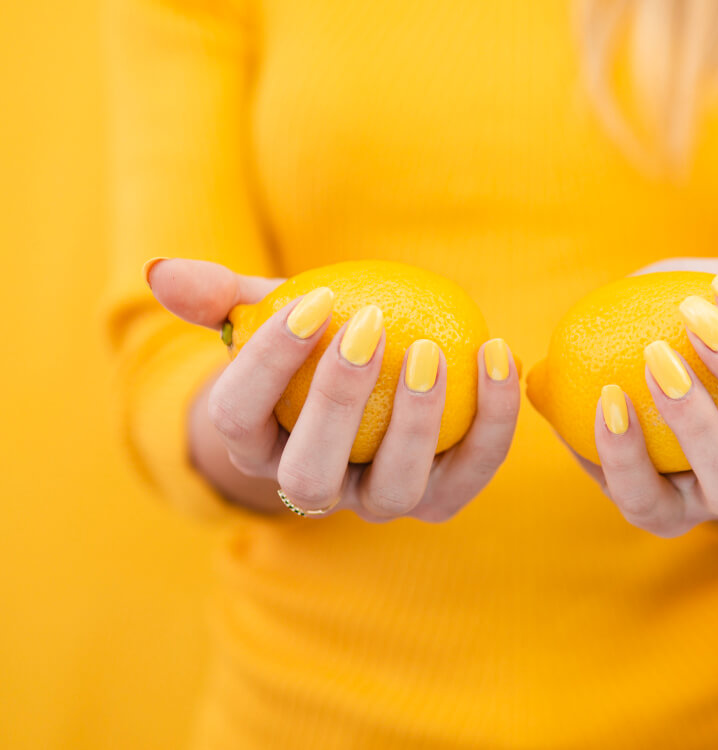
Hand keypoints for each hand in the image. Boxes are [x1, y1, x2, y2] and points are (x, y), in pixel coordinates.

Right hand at [147, 258, 519, 521]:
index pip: (241, 415)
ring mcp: (378, 501)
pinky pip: (469, 471)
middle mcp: (313, 489)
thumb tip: (162, 272)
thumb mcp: (265, 313)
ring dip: (414, 425)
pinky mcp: (440, 498)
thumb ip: (219, 296)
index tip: (313, 296)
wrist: (368, 391)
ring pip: (393, 491)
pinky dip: (492, 421)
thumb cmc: (308, 346)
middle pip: (310, 477)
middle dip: (335, 405)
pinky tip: (499, 353)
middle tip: (368, 326)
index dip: (267, 360)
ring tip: (433, 351)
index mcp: (256, 444)